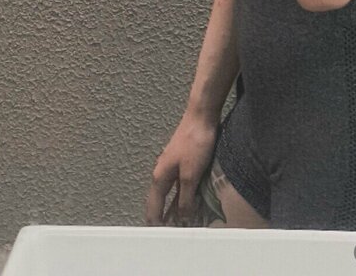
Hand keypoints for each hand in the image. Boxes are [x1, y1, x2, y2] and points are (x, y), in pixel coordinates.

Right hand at [145, 110, 218, 226]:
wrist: (202, 115)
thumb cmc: (195, 142)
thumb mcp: (191, 175)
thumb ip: (185, 198)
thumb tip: (181, 217)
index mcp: (160, 177)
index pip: (153, 208)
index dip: (156, 225)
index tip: (161, 239)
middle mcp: (163, 173)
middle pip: (160, 202)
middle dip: (164, 219)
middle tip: (172, 235)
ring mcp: (173, 166)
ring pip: (171, 194)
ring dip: (175, 208)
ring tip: (182, 224)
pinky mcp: (184, 161)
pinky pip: (180, 185)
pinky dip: (183, 196)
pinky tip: (192, 202)